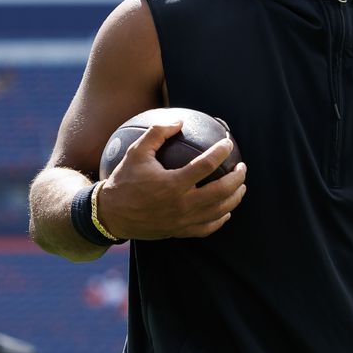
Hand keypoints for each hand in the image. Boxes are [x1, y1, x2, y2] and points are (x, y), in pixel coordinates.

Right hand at [97, 122, 245, 240]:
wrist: (111, 215)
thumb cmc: (123, 181)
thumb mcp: (135, 152)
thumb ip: (157, 133)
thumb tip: (179, 121)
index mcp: (172, 183)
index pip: (207, 165)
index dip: (221, 151)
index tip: (228, 143)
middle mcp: (181, 204)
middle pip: (221, 191)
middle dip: (237, 178)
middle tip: (241, 167)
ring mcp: (182, 220)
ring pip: (219, 211)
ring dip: (235, 197)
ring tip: (240, 186)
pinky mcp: (179, 231)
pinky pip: (208, 227)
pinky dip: (221, 219)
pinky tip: (225, 210)